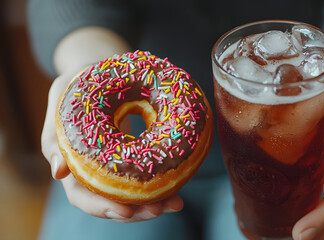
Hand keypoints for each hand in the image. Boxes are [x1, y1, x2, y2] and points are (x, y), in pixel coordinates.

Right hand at [41, 71, 182, 221]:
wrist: (99, 74)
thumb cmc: (77, 85)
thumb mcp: (62, 99)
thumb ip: (54, 134)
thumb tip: (58, 173)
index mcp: (71, 164)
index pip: (82, 196)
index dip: (102, 206)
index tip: (125, 211)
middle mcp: (93, 172)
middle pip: (112, 203)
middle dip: (135, 212)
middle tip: (159, 209)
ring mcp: (115, 169)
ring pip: (131, 197)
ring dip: (152, 204)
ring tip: (175, 204)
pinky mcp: (133, 161)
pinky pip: (145, 181)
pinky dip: (160, 189)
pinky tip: (177, 193)